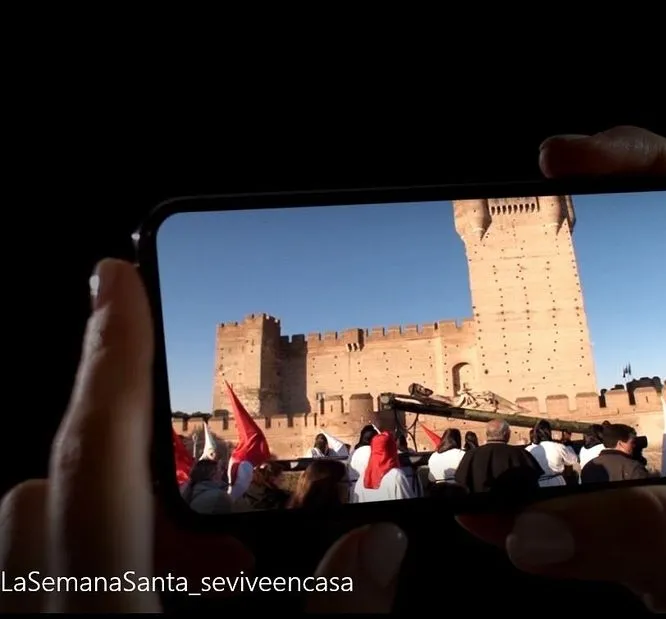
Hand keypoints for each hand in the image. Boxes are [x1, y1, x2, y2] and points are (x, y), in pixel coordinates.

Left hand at [0, 260, 406, 611]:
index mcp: (106, 612)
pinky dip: (119, 557)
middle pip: (56, 481)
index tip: (116, 282)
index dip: (113, 353)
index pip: (98, 454)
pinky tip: (187, 595)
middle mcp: (53, 615)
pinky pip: (57, 576)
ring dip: (129, 512)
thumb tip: (378, 545)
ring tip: (218, 565)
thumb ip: (339, 611)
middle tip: (216, 490)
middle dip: (132, 451)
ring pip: (45, 531)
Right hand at [460, 127, 665, 611]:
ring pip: (590, 424)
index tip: (570, 159)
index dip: (647, 171)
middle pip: (631, 313)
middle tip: (499, 273)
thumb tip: (543, 528)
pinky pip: (578, 507)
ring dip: (536, 431)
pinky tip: (493, 515)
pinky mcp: (655, 521)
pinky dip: (529, 514)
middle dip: (563, 295)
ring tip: (485, 432)